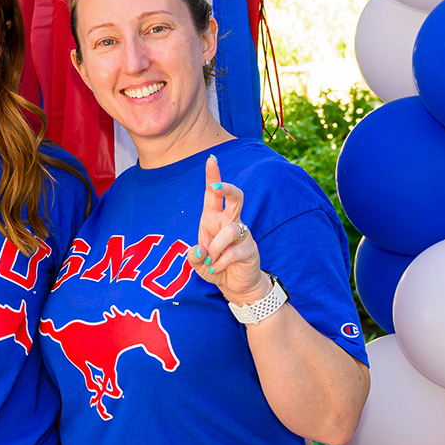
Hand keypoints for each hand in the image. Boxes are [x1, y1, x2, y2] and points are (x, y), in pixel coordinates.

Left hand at [195, 155, 265, 302]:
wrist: (236, 286)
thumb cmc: (216, 267)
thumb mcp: (198, 264)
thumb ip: (194, 257)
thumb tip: (200, 251)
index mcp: (213, 219)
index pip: (213, 195)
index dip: (213, 176)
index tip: (211, 158)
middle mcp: (229, 222)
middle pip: (236, 197)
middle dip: (226, 188)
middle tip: (215, 186)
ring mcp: (242, 234)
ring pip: (230, 230)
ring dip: (216, 247)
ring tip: (211, 261)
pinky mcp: (250, 248)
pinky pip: (234, 251)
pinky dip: (221, 262)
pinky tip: (218, 269)